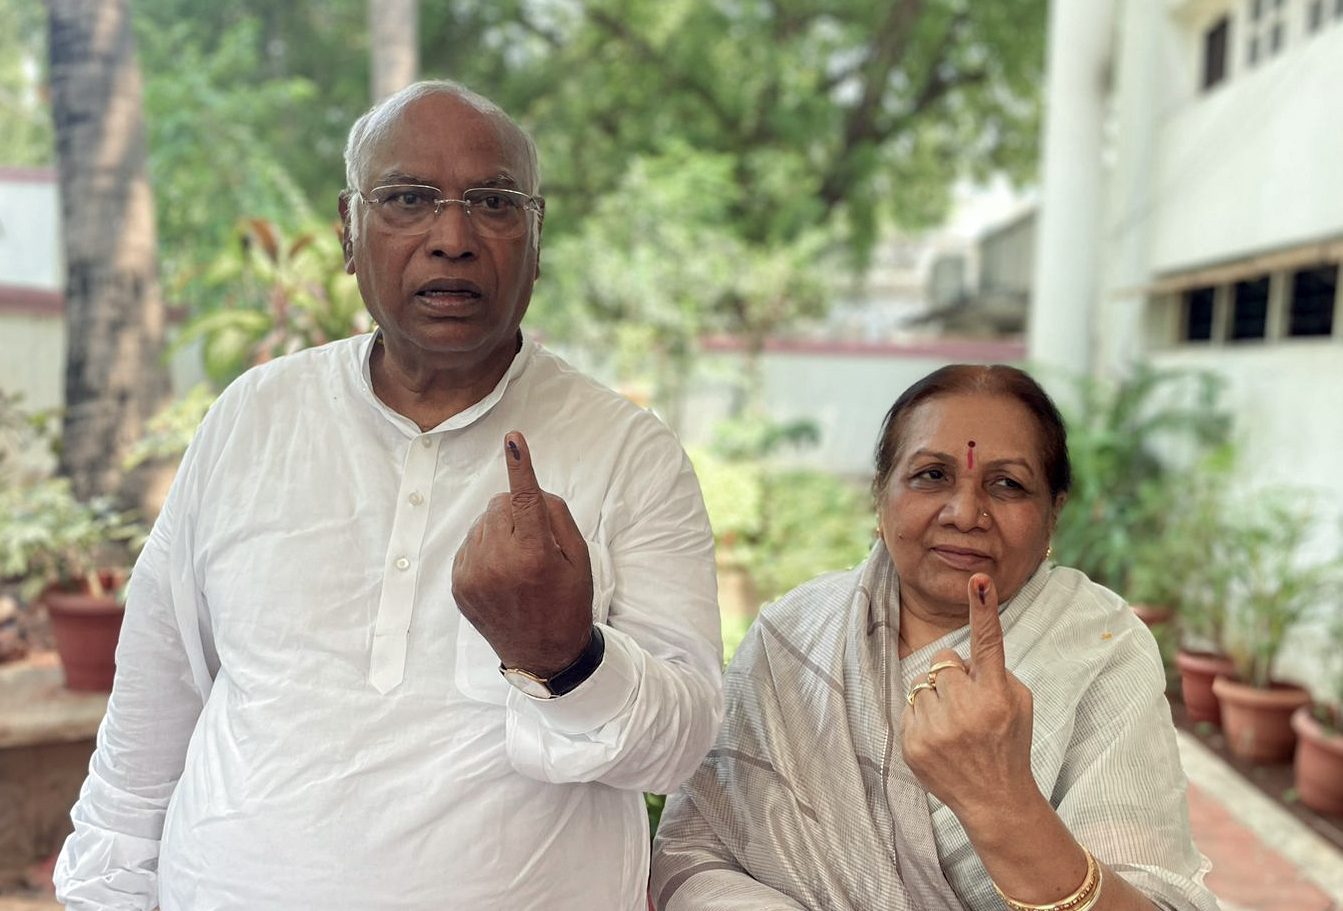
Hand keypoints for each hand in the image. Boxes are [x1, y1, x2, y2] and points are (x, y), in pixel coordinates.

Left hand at [451, 431, 593, 675]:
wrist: (542, 653)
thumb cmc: (567, 601)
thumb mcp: (579, 559)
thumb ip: (557, 517)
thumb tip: (530, 488)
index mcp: (535, 555)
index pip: (525, 498)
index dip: (520, 466)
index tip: (513, 439)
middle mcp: (500, 562)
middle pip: (500, 504)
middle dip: (517, 510)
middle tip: (535, 539)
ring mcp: (475, 574)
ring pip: (483, 522)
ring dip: (500, 529)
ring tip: (518, 560)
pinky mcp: (460, 584)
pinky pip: (470, 543)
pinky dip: (486, 547)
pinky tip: (501, 571)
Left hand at [900, 573, 1038, 828]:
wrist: (995, 799)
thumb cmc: (1007, 742)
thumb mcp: (1018, 703)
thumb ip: (993, 672)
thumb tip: (959, 658)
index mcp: (997, 694)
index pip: (989, 644)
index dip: (983, 610)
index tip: (978, 580)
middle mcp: (968, 709)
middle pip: (943, 661)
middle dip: (952, 675)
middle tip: (968, 704)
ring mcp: (938, 728)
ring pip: (922, 683)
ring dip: (936, 697)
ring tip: (955, 726)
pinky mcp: (914, 744)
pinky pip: (909, 706)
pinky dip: (922, 718)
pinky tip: (941, 740)